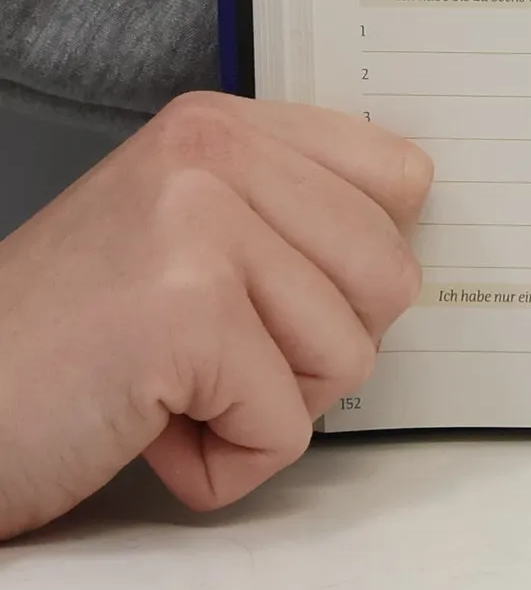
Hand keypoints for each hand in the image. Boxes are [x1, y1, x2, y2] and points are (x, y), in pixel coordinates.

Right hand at [0, 93, 430, 539]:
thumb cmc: (62, 349)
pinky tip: (147, 430)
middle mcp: (213, 154)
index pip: (400, 178)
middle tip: (211, 360)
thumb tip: (408, 252)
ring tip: (171, 391)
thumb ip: (287, 221)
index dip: (362, 266)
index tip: (286, 297)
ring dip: (268, 408)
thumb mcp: (182, 243)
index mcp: (222, 128)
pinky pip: (286, 425)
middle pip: (390, 273)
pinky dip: (225, 462)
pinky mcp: (185, 315)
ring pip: (350, 352)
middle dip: (315, 351)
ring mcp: (199, 227)